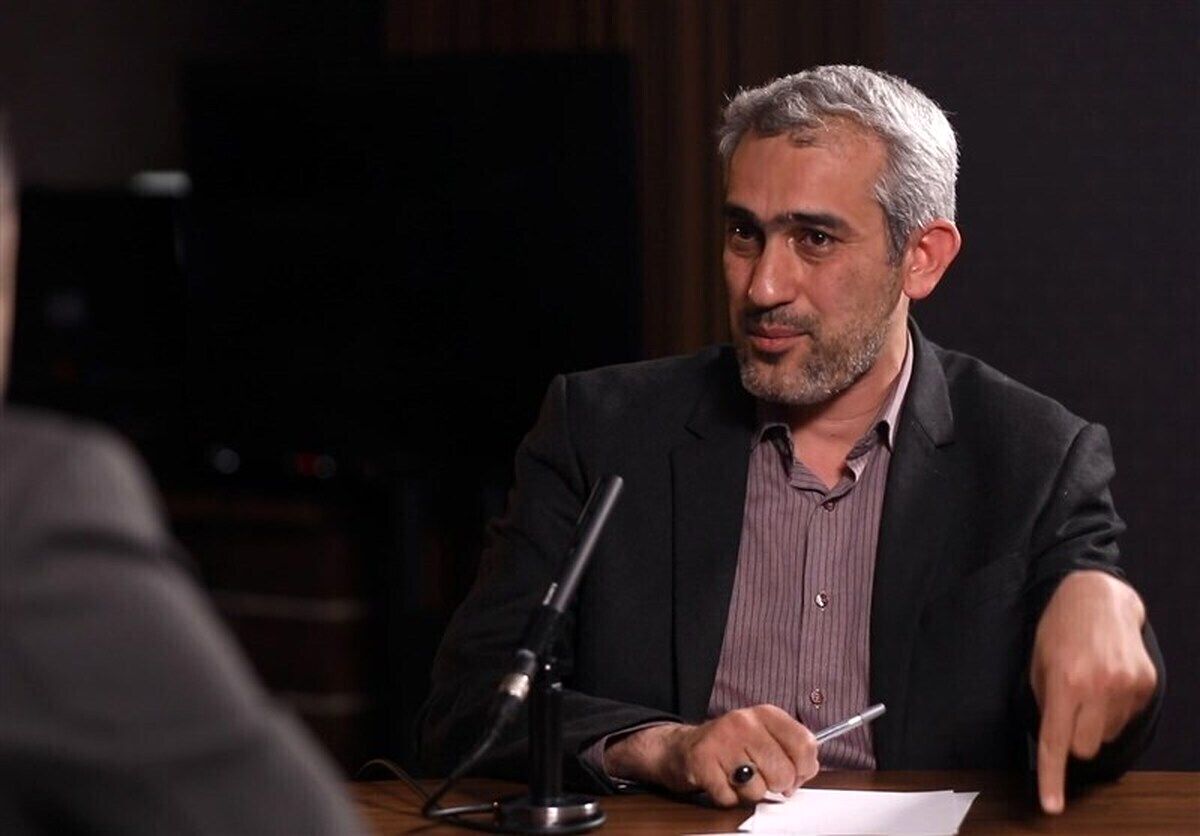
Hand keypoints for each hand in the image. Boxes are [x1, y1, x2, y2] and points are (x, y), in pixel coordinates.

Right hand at [603, 704, 818, 805]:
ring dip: (749, 793)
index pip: (805, 744)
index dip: (805, 768)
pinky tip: (721, 782)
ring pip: (758, 789)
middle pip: (784, 773)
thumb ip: (791, 749)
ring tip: (737, 777)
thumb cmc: (731, 745)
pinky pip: (731, 799)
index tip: (796, 773)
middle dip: (776, 785)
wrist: (682, 747)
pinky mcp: (702, 763)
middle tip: (762, 777)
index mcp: (765, 713)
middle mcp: (744, 722)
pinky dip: (727, 798)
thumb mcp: (764, 735)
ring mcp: (722, 741)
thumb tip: (808, 770)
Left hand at [1031, 570, 1156, 814]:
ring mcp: (1128, 686)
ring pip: (1106, 734)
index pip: (1057, 741)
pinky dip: (1113, 707)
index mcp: (1066, 681)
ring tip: (1089, 683)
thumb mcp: (1037, 662)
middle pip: (1085, 748)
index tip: (1052, 805)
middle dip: (1074, 736)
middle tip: (1068, 706)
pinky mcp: (1146, 684)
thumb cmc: (1059, 629)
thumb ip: (1044, 702)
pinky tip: (1107, 678)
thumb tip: (1053, 740)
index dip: (1053, 776)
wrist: (1097, 596)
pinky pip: (1125, 718)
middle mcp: (1100, 686)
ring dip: (1095, 720)